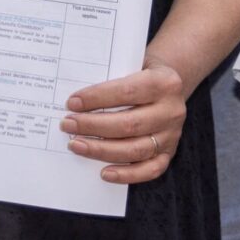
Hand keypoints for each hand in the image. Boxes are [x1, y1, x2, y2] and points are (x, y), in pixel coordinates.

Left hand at [62, 56, 185, 183]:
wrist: (170, 85)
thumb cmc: (141, 74)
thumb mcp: (133, 64)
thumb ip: (111, 77)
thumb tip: (76, 100)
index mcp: (165, 83)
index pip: (126, 92)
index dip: (97, 98)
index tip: (72, 103)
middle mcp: (172, 111)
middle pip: (128, 124)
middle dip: (92, 126)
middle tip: (67, 125)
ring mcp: (172, 135)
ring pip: (135, 149)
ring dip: (101, 150)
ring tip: (76, 145)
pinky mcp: (169, 153)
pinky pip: (150, 170)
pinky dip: (126, 174)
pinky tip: (104, 173)